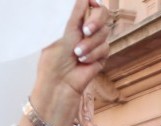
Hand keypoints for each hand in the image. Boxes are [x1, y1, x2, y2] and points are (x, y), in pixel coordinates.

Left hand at [23, 0, 109, 125]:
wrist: (60, 83)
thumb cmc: (54, 58)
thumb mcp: (62, 30)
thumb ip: (74, 11)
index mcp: (73, 20)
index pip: (91, 4)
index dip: (94, 4)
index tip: (91, 5)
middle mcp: (85, 30)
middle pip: (103, 14)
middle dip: (95, 22)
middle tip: (85, 31)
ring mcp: (94, 43)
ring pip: (104, 33)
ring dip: (90, 44)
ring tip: (77, 54)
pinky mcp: (100, 56)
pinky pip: (105, 48)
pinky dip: (94, 54)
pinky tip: (83, 61)